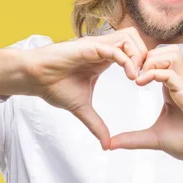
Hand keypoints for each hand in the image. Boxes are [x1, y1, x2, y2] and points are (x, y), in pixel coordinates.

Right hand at [25, 27, 147, 149]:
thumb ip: (96, 123)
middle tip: (148, 79)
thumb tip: (106, 144)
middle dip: (147, 57)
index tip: (146, 84)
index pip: (133, 51)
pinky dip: (128, 60)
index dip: (144, 64)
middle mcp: (102, 49)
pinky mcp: (89, 47)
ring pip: (130, 38)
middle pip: (137, 39)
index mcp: (103, 59)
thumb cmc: (53, 86)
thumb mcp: (81, 108)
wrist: (34, 78)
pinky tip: (131, 77)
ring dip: (140, 56)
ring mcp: (96, 46)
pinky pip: (116, 48)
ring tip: (139, 78)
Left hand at [109, 45, 182, 182]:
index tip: (127, 74)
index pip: (158, 60)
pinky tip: (140, 84)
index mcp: (171, 88)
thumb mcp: (153, 139)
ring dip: (150, 61)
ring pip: (170, 54)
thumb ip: (132, 139)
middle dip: (143, 56)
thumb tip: (110, 145)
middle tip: (130, 72)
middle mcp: (179, 82)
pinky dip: (154, 74)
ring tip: (137, 77)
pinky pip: (171, 73)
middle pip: (164, 50)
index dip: (140, 62)